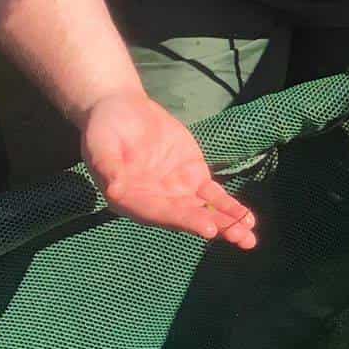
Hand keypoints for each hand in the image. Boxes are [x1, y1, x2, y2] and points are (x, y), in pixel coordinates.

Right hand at [79, 89, 257, 248]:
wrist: (120, 110)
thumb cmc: (103, 128)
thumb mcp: (100, 144)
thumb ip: (108, 166)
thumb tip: (114, 188)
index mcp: (129, 199)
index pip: (158, 213)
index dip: (183, 220)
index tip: (208, 228)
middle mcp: (155, 202)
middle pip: (185, 217)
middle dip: (212, 226)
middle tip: (237, 236)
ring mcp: (176, 192)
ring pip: (203, 211)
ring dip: (227, 224)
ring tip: (248, 238)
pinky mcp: (192, 178)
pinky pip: (213, 196)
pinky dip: (229, 207)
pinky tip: (247, 219)